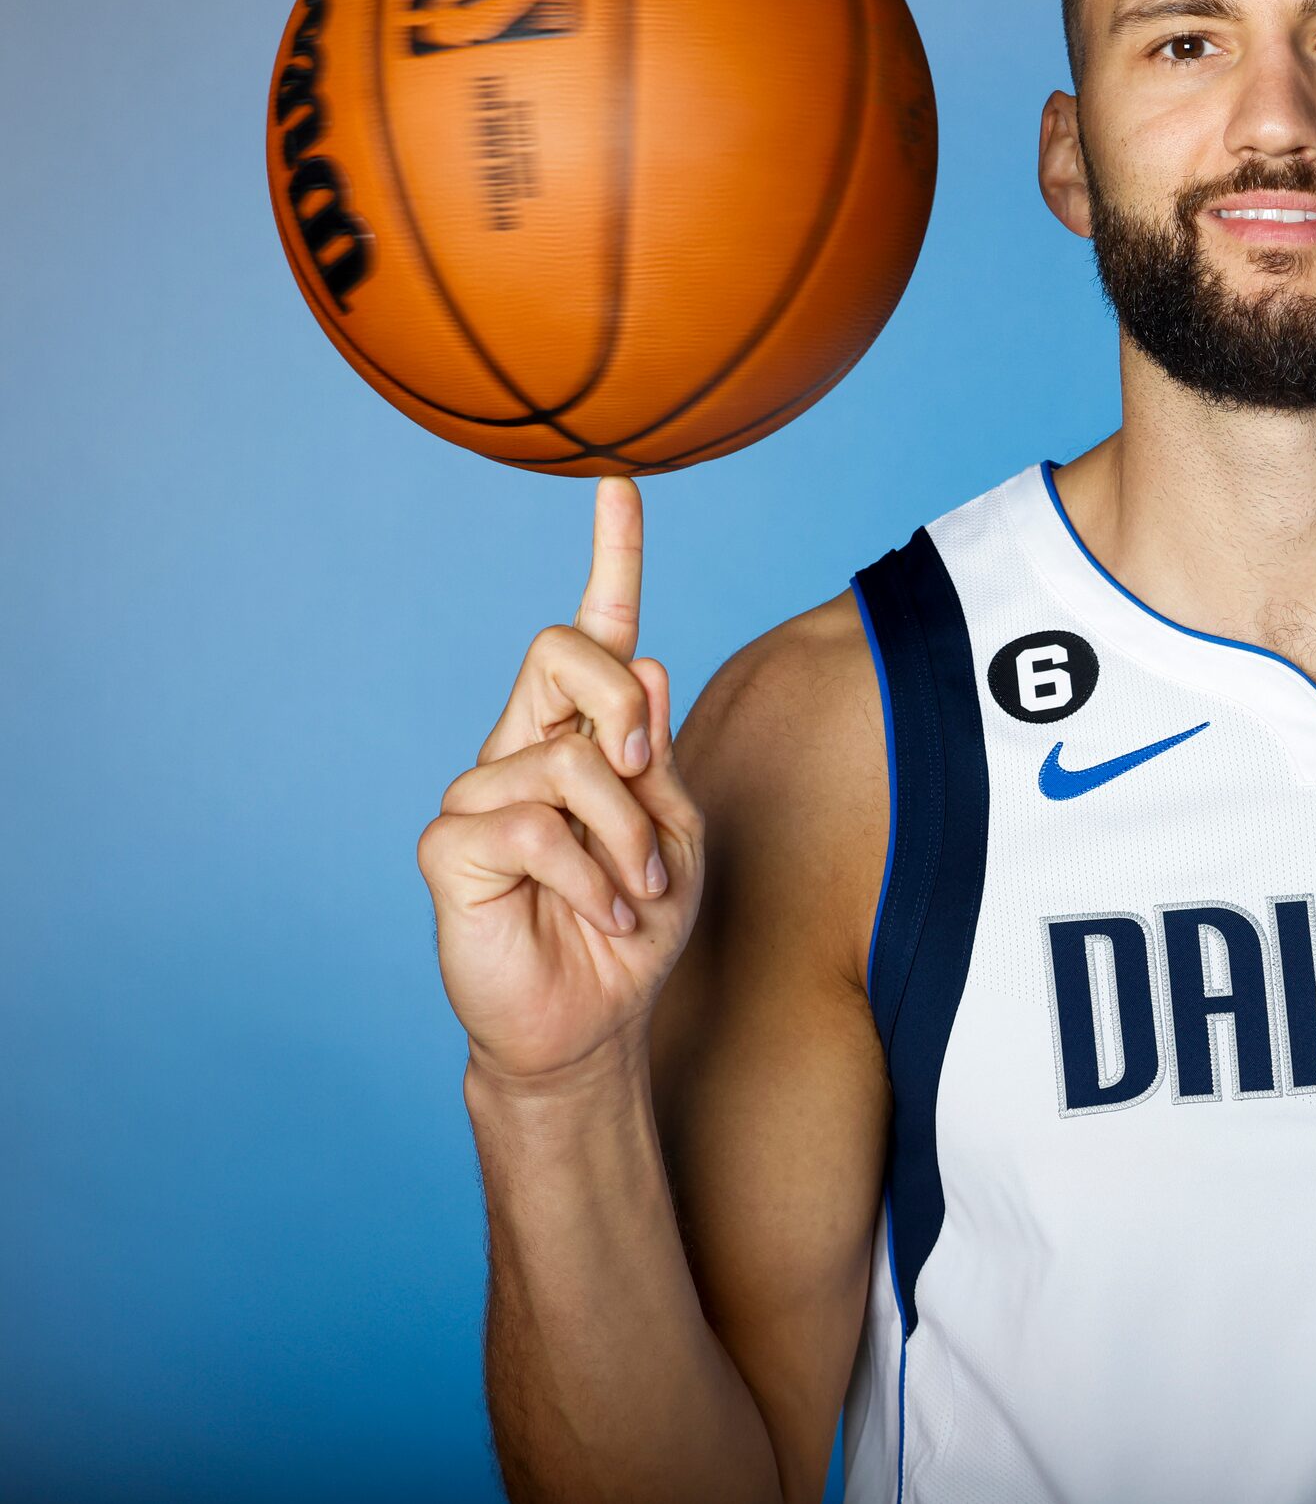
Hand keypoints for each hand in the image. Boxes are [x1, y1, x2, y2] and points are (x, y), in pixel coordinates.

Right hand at [417, 478, 705, 1086]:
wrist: (592, 1020)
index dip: (610, 554)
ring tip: (634, 896)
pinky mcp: (451, 844)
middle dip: (623, 706)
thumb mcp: (676, 832)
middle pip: (561, 650)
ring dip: (631, 837)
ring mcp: (479, 790)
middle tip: (647, 776)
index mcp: (581, 730)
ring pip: (570, 757)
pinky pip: (538, 828)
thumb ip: (656, 752)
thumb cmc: (634, 922)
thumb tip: (640, 659)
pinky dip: (593, 878)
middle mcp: (522, 743)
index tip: (620, 483)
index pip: (593, 630)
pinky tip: (600, 915)